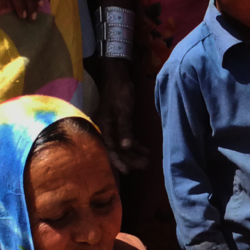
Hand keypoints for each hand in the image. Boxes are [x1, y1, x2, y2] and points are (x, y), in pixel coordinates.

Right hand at [87, 56, 144, 171]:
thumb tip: (125, 148)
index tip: (127, 171)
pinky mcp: (120, 126)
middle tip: (144, 165)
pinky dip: (136, 146)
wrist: (118, 78)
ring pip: (123, 147)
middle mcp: (105, 131)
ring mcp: (113, 129)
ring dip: (134, 154)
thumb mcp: (122, 111)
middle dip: (129, 159)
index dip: (117, 161)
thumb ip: (124, 129)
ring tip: (147, 161)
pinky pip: (127, 140)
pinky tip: (146, 152)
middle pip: (116, 150)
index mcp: (102, 127)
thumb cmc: (118, 93)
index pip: (108, 149)